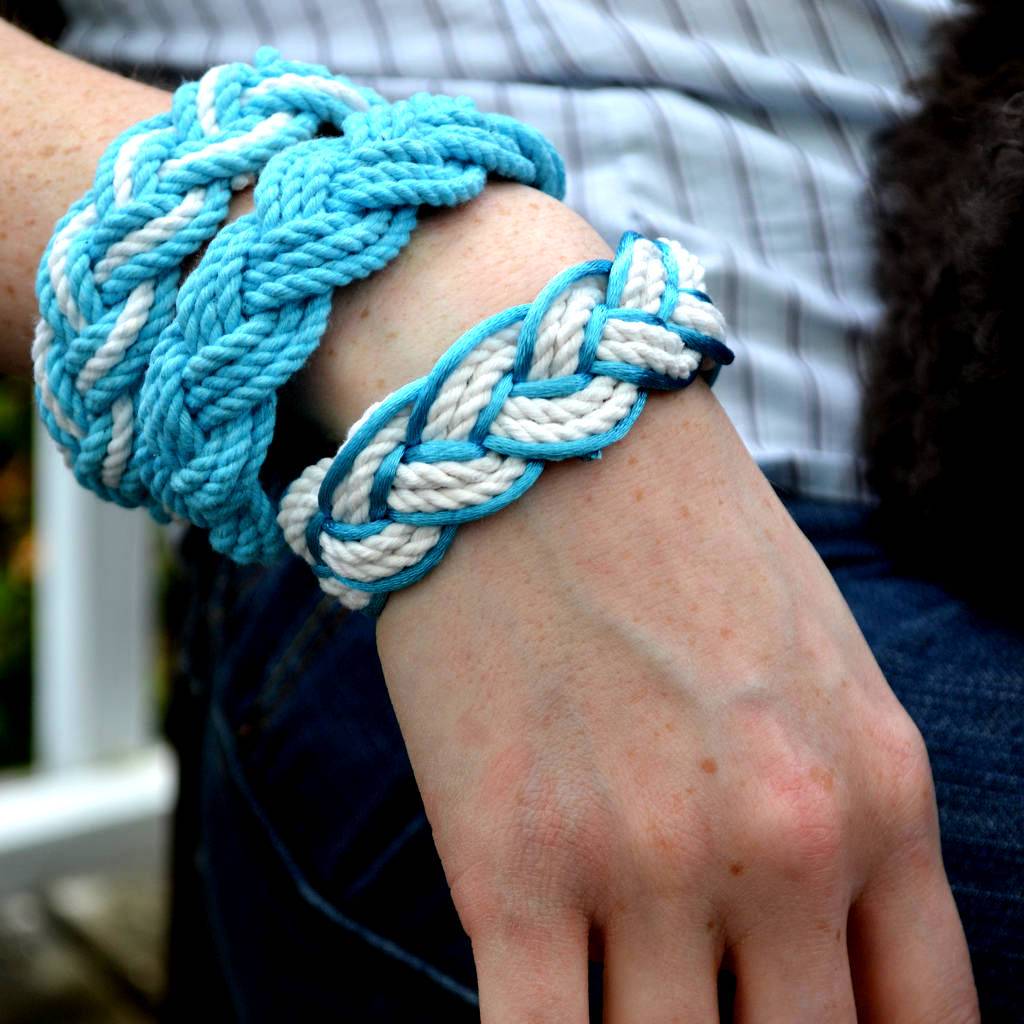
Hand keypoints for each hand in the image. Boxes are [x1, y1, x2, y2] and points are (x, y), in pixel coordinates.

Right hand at [305, 184, 978, 1020]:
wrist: (538, 420)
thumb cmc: (674, 526)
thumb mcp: (816, 659)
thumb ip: (835, 810)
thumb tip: (805, 943)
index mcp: (878, 792)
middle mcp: (780, 846)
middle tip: (701, 1008)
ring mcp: (643, 866)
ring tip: (619, 997)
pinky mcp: (507, 865)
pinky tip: (536, 1008)